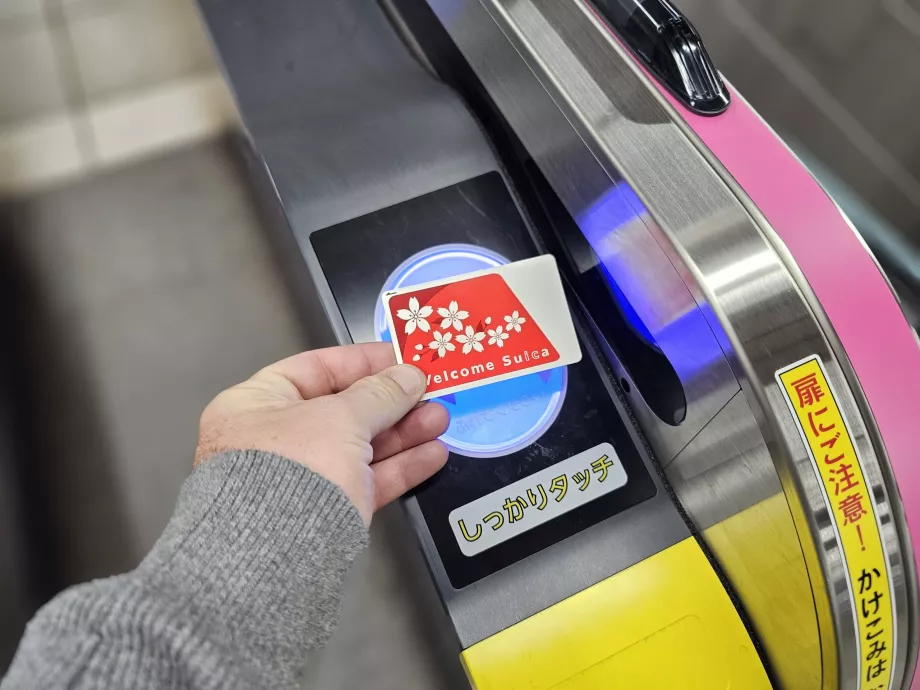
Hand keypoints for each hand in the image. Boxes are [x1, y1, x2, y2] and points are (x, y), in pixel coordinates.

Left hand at [195, 343, 449, 524]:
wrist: (273, 561)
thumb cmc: (292, 472)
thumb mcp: (341, 419)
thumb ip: (380, 394)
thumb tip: (409, 376)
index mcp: (255, 404)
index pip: (314, 369)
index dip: (362, 361)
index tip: (401, 358)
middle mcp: (271, 440)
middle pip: (342, 410)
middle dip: (392, 402)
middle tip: (431, 392)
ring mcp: (297, 480)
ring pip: (358, 448)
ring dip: (402, 433)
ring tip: (440, 420)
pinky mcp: (323, 515)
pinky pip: (364, 482)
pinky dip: (398, 468)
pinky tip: (431, 456)